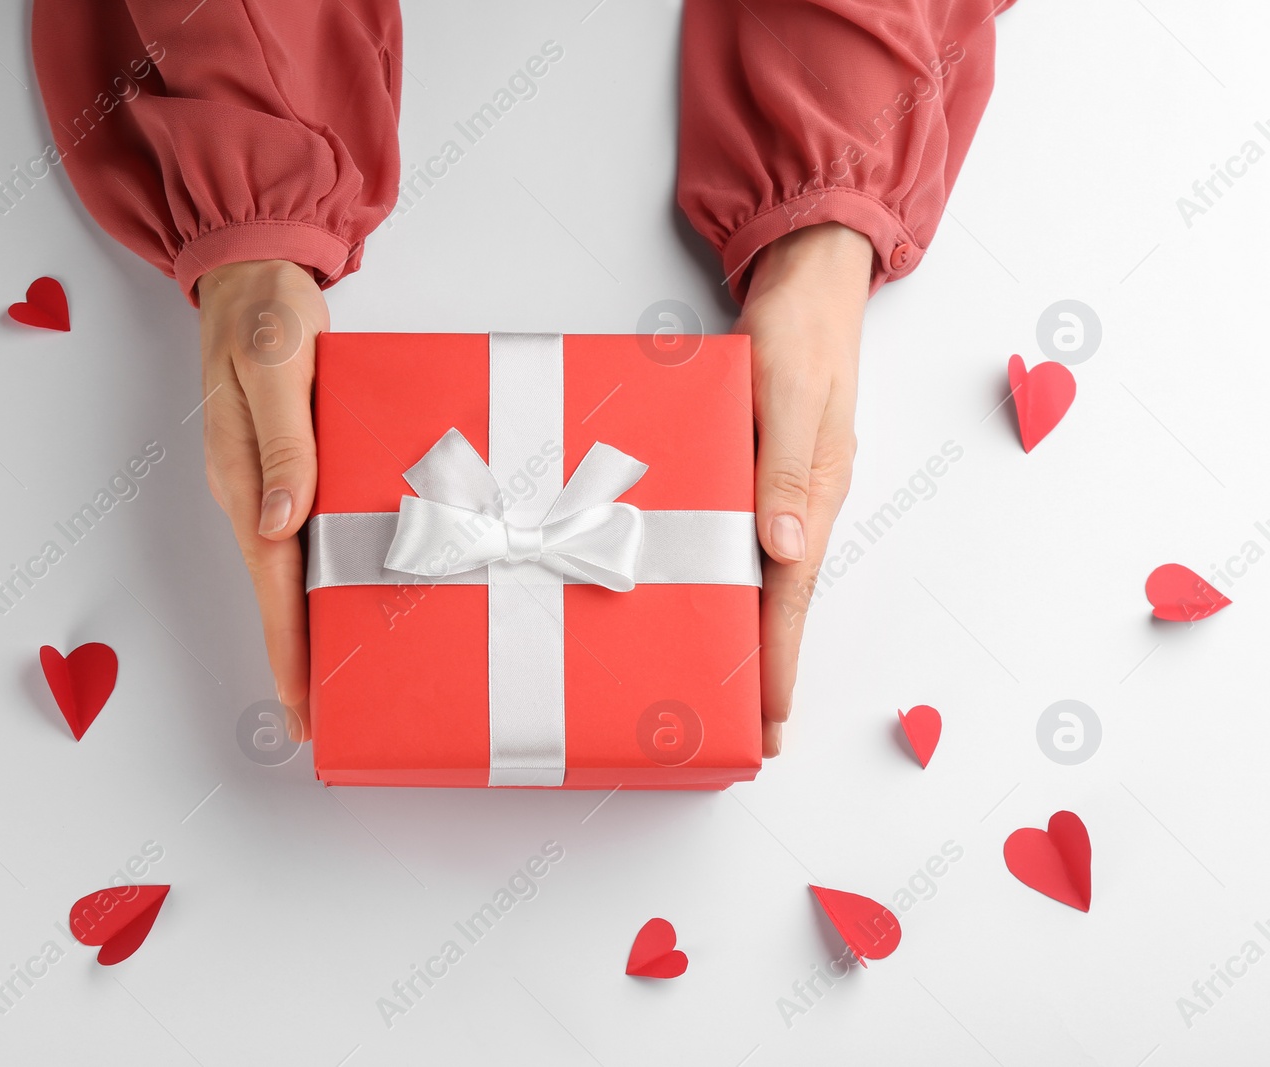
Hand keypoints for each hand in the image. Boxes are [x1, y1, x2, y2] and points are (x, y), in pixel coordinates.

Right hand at [198, 260, 328, 740]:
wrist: (255, 272)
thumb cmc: (264, 313)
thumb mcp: (274, 366)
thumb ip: (281, 442)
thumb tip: (279, 521)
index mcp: (241, 475)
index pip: (268, 579)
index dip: (285, 644)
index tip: (299, 703)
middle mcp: (251, 489)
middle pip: (277, 590)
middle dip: (296, 656)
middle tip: (318, 718)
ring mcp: (268, 479)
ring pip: (290, 569)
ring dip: (308, 623)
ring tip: (333, 681)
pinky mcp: (290, 464)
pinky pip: (304, 534)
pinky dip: (320, 574)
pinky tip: (344, 595)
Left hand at [736, 223, 871, 757]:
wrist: (807, 280)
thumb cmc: (801, 328)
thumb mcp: (792, 391)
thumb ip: (788, 466)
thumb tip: (785, 545)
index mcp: (815, 492)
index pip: (793, 593)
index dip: (779, 657)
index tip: (770, 716)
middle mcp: (800, 501)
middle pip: (782, 599)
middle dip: (768, 666)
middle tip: (750, 731)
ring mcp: (781, 488)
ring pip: (764, 575)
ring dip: (750, 630)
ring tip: (730, 689)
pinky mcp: (758, 469)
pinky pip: (744, 537)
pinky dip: (732, 578)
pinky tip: (710, 599)